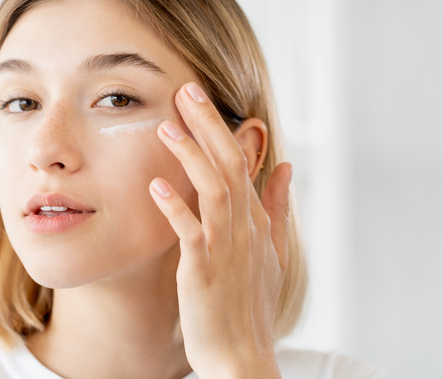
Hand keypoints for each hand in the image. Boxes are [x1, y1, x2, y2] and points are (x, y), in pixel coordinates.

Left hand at [149, 82, 291, 378]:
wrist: (243, 356)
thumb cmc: (251, 306)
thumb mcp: (273, 253)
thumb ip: (279, 208)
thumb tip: (286, 166)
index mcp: (257, 222)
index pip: (242, 164)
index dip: (221, 128)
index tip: (199, 99)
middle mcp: (245, 229)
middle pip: (230, 165)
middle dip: (208, 125)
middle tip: (186, 89)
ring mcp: (226, 249)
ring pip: (214, 190)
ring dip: (191, 156)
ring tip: (167, 125)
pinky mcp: (204, 272)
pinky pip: (192, 233)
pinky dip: (176, 207)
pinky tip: (156, 184)